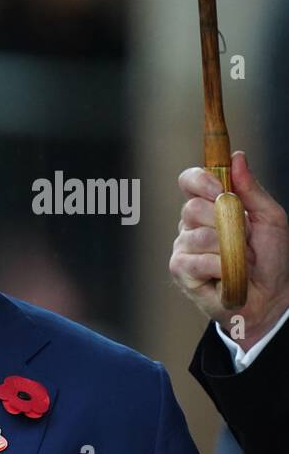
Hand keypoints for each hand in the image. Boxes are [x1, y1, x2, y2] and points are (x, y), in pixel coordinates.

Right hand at [171, 151, 288, 345]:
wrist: (272, 295)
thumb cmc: (271, 257)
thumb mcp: (269, 217)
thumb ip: (251, 189)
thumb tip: (236, 158)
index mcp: (209, 207)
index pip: (189, 181)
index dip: (199, 180)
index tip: (219, 188)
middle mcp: (191, 225)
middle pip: (192, 208)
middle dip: (223, 221)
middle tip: (243, 237)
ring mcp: (183, 247)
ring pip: (198, 236)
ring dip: (228, 249)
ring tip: (239, 260)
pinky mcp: (180, 270)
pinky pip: (197, 260)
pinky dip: (220, 266)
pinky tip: (226, 274)